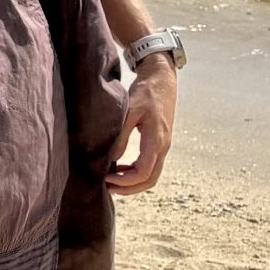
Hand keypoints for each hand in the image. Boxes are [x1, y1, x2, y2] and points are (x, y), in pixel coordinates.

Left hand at [105, 55, 177, 192]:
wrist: (162, 81)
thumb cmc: (145, 93)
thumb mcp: (130, 112)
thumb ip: (121, 136)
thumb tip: (111, 160)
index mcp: (156, 140)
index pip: (143, 172)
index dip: (124, 181)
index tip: (105, 178)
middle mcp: (163, 147)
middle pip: (149, 180)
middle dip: (129, 188)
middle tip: (107, 187)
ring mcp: (163, 146)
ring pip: (152, 175)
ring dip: (132, 183)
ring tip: (111, 180)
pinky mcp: (160, 143)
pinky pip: (151, 166)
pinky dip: (136, 173)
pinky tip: (119, 168)